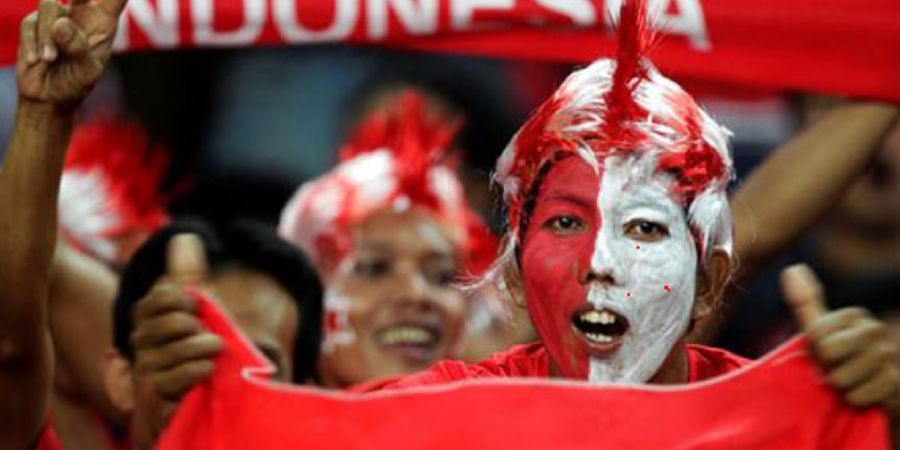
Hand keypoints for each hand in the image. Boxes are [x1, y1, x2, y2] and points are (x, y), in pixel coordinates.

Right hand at [17, 0, 126, 107]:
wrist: (49, 96)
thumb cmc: (76, 83)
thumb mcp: (86, 71)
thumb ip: (78, 48)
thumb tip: (61, 23)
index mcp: (104, 23)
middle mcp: (82, 14)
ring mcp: (57, 16)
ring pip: (48, 5)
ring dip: (46, 35)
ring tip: (50, 59)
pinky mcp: (35, 23)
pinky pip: (30, 23)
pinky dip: (32, 43)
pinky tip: (37, 61)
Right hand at [131, 234, 222, 401]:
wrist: (204, 398)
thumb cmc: (201, 349)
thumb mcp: (203, 311)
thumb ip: (192, 277)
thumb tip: (186, 236)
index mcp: (148, 315)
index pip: (164, 294)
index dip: (189, 299)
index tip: (198, 310)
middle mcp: (140, 340)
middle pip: (173, 321)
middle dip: (199, 327)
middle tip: (210, 337)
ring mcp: (144, 368)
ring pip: (176, 349)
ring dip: (205, 349)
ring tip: (213, 353)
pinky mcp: (151, 396)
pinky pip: (176, 375)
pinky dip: (199, 370)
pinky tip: (207, 371)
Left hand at [781, 264, 899, 413]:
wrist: (868, 394)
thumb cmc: (836, 361)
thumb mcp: (817, 331)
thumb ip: (805, 302)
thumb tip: (792, 268)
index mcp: (854, 315)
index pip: (816, 333)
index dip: (813, 350)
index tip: (822, 354)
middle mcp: (874, 330)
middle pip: (828, 352)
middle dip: (824, 366)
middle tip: (832, 369)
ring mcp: (888, 356)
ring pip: (842, 377)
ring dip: (837, 386)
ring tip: (845, 383)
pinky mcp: (896, 383)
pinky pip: (859, 396)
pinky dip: (852, 400)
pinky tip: (859, 396)